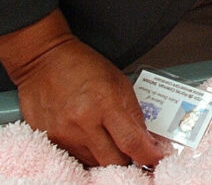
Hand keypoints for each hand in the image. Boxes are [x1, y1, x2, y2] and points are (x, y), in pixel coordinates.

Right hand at [4, 17, 165, 166]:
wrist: (43, 62)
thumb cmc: (82, 66)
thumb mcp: (120, 82)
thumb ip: (135, 113)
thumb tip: (148, 140)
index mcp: (104, 103)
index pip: (131, 141)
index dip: (148, 155)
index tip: (156, 157)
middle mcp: (82, 123)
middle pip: (113, 161)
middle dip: (128, 160)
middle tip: (133, 149)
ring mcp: (64, 134)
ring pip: (95, 162)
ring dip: (107, 156)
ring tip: (109, 136)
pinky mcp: (50, 140)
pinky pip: (76, 157)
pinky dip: (89, 152)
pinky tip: (91, 135)